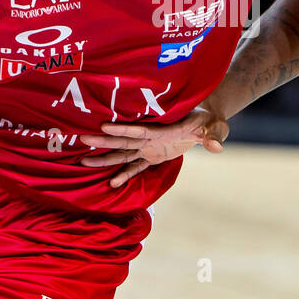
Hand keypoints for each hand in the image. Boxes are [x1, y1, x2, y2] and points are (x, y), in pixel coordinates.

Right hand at [79, 107, 229, 188]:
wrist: (205, 116)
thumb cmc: (210, 117)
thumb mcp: (216, 125)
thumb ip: (214, 136)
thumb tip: (216, 147)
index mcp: (163, 127)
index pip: (140, 129)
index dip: (123, 128)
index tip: (103, 126)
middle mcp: (152, 136)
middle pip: (124, 141)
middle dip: (104, 142)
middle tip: (82, 140)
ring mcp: (150, 146)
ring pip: (124, 153)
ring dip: (105, 158)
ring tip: (84, 163)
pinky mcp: (154, 155)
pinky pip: (137, 166)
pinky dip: (125, 174)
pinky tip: (111, 183)